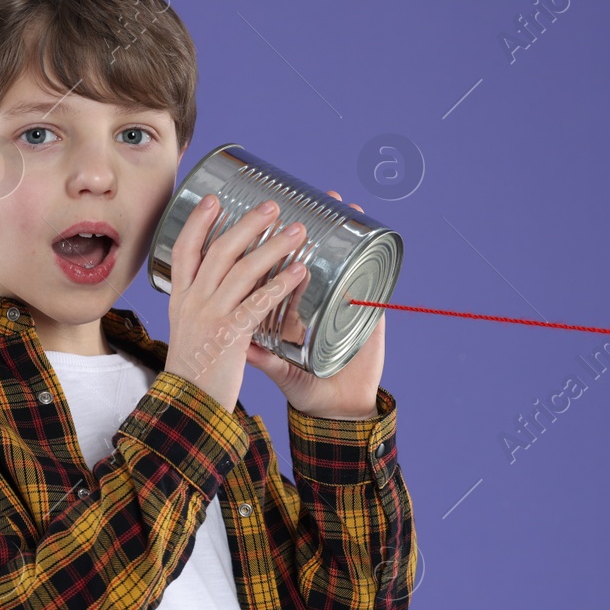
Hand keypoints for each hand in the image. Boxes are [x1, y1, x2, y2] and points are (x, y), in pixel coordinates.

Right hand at [163, 194, 310, 413]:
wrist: (187, 406)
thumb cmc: (194, 371)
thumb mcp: (188, 332)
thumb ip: (201, 309)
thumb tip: (220, 290)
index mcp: (181, 299)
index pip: (184, 250)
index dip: (197, 222)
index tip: (213, 200)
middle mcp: (192, 302)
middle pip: (218, 251)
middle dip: (246, 225)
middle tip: (272, 206)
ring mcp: (209, 317)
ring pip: (242, 271)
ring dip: (272, 247)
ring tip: (298, 231)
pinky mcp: (229, 336)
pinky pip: (258, 303)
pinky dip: (280, 284)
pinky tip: (300, 272)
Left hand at [245, 191, 384, 419]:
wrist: (338, 411)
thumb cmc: (305, 388)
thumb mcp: (277, 369)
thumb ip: (259, 356)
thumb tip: (237, 341)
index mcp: (292, 310)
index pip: (281, 269)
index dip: (273, 244)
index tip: (261, 217)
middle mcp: (317, 301)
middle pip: (311, 254)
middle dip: (305, 225)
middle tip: (302, 198)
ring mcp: (343, 304)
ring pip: (342, 260)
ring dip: (342, 229)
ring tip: (340, 202)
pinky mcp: (368, 314)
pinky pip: (372, 280)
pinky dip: (372, 257)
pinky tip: (370, 236)